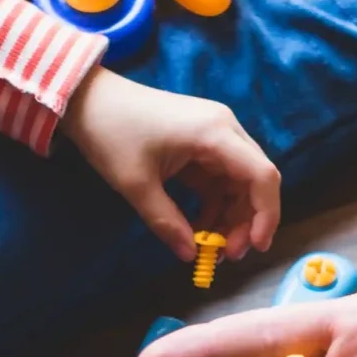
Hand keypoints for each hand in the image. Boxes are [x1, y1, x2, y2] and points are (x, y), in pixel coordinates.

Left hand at [60, 69, 280, 263]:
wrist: (89, 100)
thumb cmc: (112, 134)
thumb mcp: (136, 185)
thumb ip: (167, 222)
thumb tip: (190, 255)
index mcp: (215, 134)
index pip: (262, 176)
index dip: (267, 214)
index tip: (255, 247)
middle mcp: (224, 130)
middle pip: (255, 181)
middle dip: (247, 221)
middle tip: (226, 256)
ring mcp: (214, 135)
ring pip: (238, 184)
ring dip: (230, 217)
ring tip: (210, 248)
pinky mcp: (201, 143)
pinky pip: (219, 180)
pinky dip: (214, 205)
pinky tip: (199, 228)